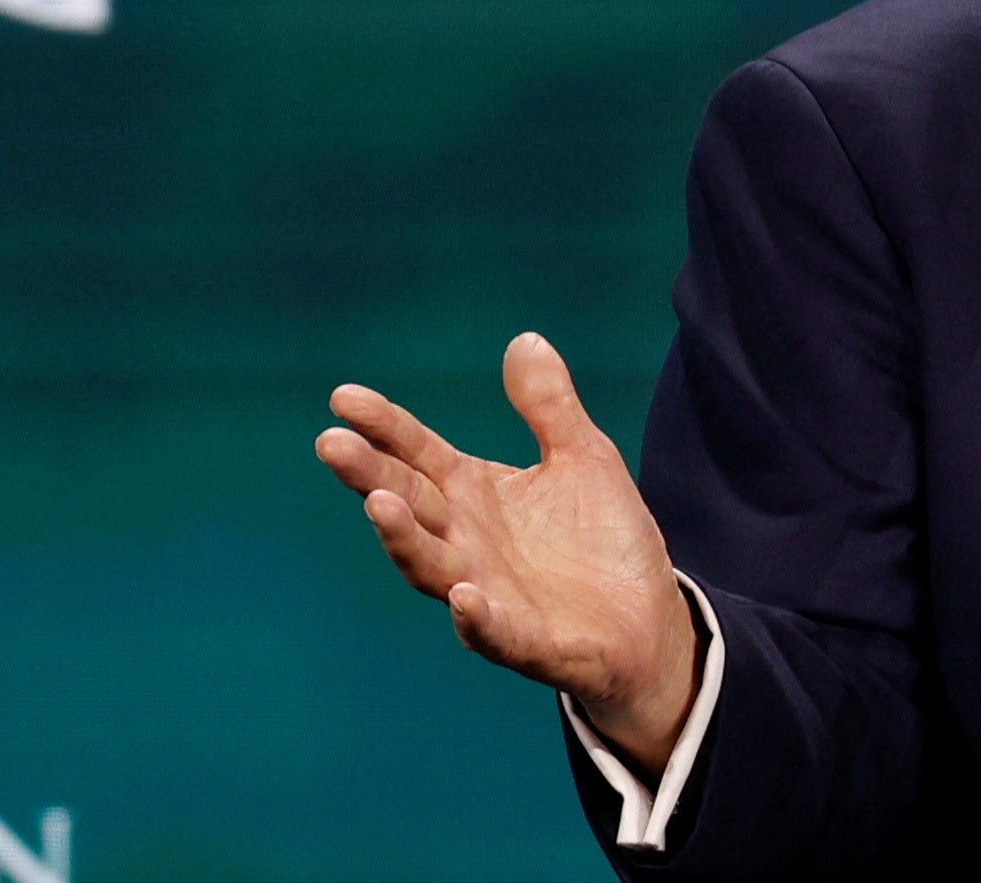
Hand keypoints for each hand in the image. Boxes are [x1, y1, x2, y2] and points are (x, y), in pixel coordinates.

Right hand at [315, 332, 702, 773]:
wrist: (648, 620)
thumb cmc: (602, 540)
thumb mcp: (583, 457)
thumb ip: (549, 406)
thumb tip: (525, 339)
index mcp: (476, 496)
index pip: (419, 455)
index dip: (385, 427)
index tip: (344, 397)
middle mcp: (469, 543)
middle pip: (410, 504)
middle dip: (371, 476)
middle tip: (333, 443)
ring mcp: (491, 594)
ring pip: (433, 567)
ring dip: (404, 539)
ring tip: (380, 503)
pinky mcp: (528, 641)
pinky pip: (495, 631)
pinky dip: (476, 617)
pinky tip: (464, 596)